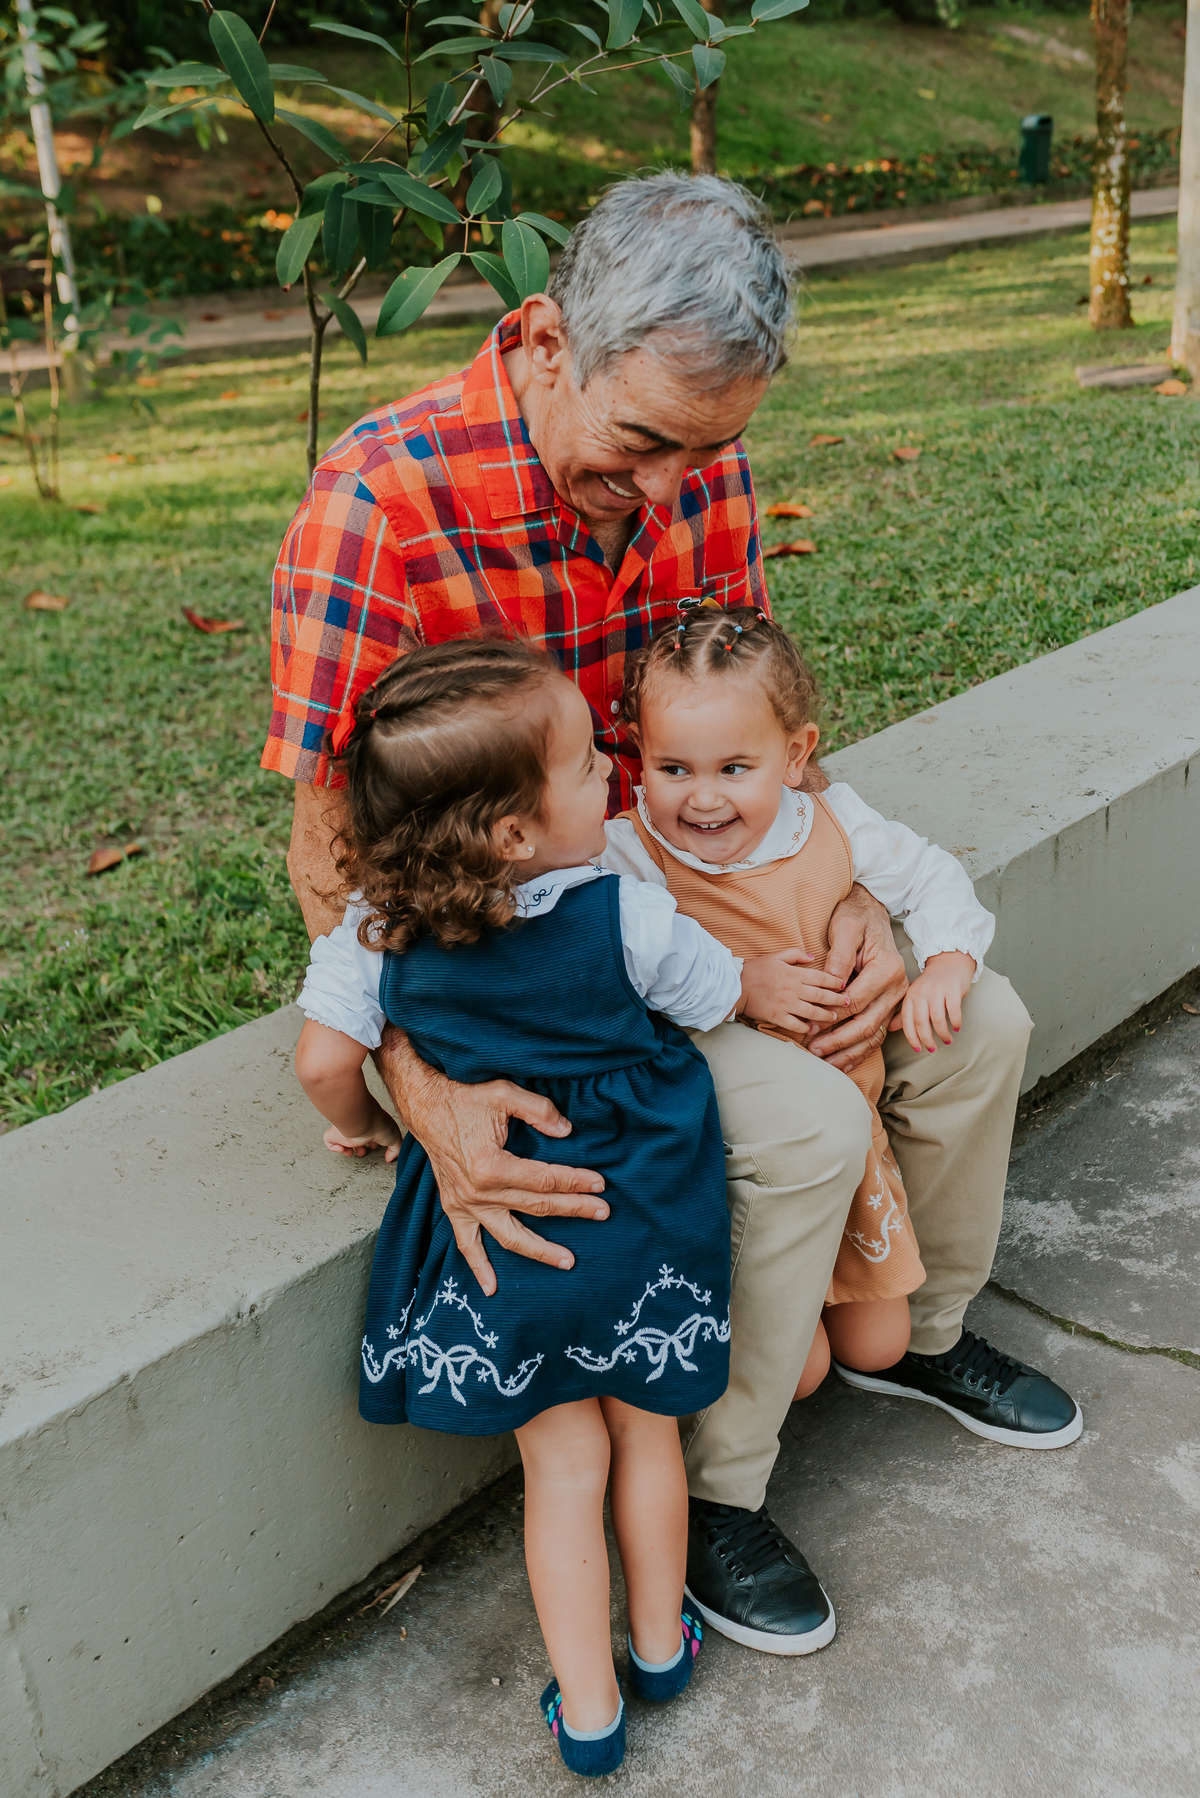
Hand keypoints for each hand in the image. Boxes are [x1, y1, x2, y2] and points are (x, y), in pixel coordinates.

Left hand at [323, 1100, 402, 1161]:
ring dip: (347, 1150)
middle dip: (360, 1149)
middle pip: (357, 1138)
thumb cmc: (378, 1125)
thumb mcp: (395, 1138)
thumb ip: (396, 1150)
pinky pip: (328, 1141)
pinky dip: (333, 1147)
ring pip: (343, 1140)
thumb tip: (390, 1158)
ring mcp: (346, 1130)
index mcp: (372, 1126)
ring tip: (352, 1152)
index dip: (374, 1144)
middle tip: (363, 1152)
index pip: (372, 1135)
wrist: (361, 1120)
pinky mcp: (334, 1133)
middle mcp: (359, 1127)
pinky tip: (343, 1149)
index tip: (376, 1148)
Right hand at [377, 1027, 608, 1296]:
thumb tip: (567, 1131)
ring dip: (540, 1250)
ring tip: (568, 1261)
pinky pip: (466, 1244)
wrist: (425, 1106)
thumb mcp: (503, 1094)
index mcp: (492, 1165)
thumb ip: (538, 1111)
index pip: (545, 1179)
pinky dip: (478, 1266)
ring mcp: (465, 1204)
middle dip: (573, 1208)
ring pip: (509, 1235)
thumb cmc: (464, 1098)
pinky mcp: (455, 1208)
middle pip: (536, 1206)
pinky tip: (492, 1288)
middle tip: (603, 1212)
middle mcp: (479, 1191)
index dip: (575, 1181)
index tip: (600, 1184)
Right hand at [739, 948, 847, 1034]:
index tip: (843, 984)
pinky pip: (795, 1025)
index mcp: (794, 974)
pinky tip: (812, 1029)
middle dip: (836, 999)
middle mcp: (793, 990)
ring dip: (825, 1015)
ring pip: (812, 1012)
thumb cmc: (756, 969)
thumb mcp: (776, 956)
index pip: (820, 977)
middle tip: (848, 1002)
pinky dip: (805, 1028)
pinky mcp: (777, 1017)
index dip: (834, 981)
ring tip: (834, 1017)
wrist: (735, 986)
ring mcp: (786, 1005)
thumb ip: (796, 954)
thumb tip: (814, 957)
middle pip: (820, 996)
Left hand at [806, 884, 907, 1072]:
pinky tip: (844, 1061)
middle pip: (868, 1023)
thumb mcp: (846, 929)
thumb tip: (831, 986)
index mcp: (887, 969)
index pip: (857, 1001)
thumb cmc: (856, 918)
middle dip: (840, 1041)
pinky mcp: (890, 1004)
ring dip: (850, 1052)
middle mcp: (897, 987)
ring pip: (874, 1034)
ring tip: (827, 1063)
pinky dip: (861, 1049)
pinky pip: (877, 1033)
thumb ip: (840, 959)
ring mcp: (896, 998)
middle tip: (815, 1050)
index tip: (810, 1027)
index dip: (832, 1016)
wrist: (872, 912)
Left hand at [896, 951, 974, 1053]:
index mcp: (910, 996)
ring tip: (947, 1041)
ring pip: (937, 1019)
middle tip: (932, 1049)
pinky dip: (955, 1022)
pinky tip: (957, 1028)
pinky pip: (953, 1011)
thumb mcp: (915, 996)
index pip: (907, 1021)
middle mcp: (921, 993)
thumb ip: (905, 1013)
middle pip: (921, 1022)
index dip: (911, 1037)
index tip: (917, 1049)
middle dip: (926, 1039)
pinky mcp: (952, 989)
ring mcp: (937, 990)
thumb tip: (890, 1029)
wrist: (949, 962)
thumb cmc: (932, 984)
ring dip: (942, 1033)